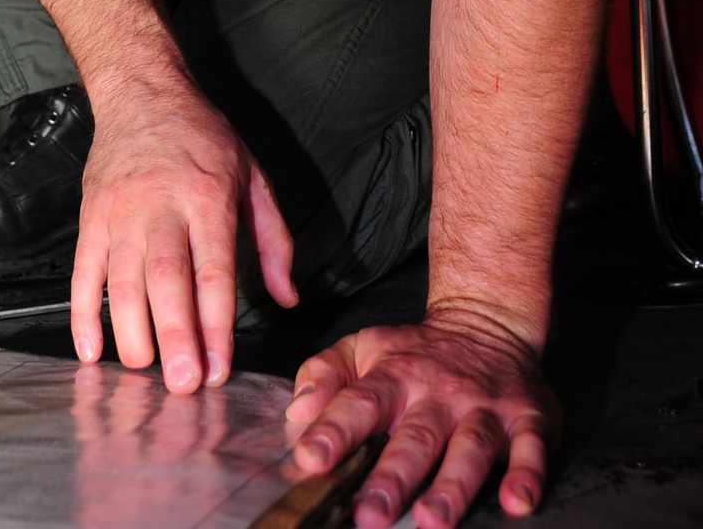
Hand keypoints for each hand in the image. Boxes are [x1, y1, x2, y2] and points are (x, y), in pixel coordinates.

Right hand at [70, 74, 296, 394]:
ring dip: (132, 332)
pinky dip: (82, 314)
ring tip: (145, 372)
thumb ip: (273, 238)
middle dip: (176, 336)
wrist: (142, 91)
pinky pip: (82, 271)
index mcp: (208, 197)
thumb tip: (286, 296)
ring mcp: (120, 212)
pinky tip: (92, 350)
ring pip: (121, 281)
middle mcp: (162, 206)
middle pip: (167, 279)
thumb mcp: (253, 174)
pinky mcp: (90, 215)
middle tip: (183, 383)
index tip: (220, 366)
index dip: (217, 323)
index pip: (214, 269)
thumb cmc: (202, 136)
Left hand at [285, 305, 560, 527]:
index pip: (359, 403)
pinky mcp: (527, 417)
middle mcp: (439, 393)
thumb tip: (297, 412)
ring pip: (469, 446)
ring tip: (432, 520)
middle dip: (392, 476)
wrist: (488, 320)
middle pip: (415, 437)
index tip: (310, 458)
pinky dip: (526, 474)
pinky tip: (517, 501)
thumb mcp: (364, 348)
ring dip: (452, 485)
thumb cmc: (417, 351)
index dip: (334, 430)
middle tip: (369, 514)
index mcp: (394, 376)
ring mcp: (484, 406)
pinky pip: (531, 447)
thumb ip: (324, 374)